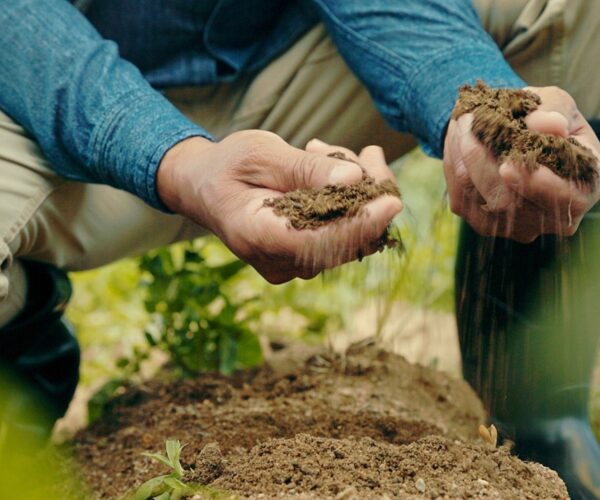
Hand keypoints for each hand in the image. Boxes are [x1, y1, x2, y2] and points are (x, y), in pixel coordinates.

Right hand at [157, 130, 401, 282]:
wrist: (204, 185)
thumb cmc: (227, 165)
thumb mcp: (260, 154)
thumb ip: (304, 169)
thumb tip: (353, 180)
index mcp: (257, 237)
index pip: (319, 242)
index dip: (360, 225)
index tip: (392, 201)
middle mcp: (277, 261)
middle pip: (343, 242)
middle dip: (368, 197)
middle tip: (370, 153)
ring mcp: (291, 264)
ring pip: (348, 238)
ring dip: (358, 194)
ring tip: (333, 153)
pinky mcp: (303, 257)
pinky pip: (340, 234)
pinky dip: (348, 202)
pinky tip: (334, 169)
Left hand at [443, 86, 599, 242]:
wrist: (520, 135)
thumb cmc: (547, 119)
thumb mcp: (558, 104)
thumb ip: (553, 111)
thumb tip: (547, 125)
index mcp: (584, 189)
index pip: (567, 199)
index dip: (537, 186)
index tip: (507, 166)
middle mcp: (551, 218)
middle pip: (508, 200)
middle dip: (480, 156)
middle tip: (467, 119)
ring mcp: (516, 227)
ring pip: (478, 197)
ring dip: (461, 154)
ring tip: (461, 121)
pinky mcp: (483, 224)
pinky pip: (461, 197)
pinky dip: (453, 163)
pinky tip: (457, 138)